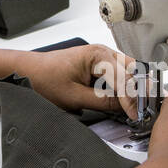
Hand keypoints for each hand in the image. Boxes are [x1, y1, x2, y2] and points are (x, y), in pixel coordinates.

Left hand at [15, 44, 138, 117]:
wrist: (28, 72)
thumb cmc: (44, 78)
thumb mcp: (74, 96)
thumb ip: (103, 102)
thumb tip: (125, 107)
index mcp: (98, 55)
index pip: (124, 79)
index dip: (132, 99)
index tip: (136, 114)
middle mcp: (103, 52)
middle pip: (132, 71)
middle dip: (137, 91)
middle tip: (140, 110)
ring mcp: (102, 57)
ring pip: (128, 72)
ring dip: (131, 88)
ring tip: (133, 107)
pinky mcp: (99, 65)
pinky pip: (118, 74)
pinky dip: (122, 86)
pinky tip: (122, 100)